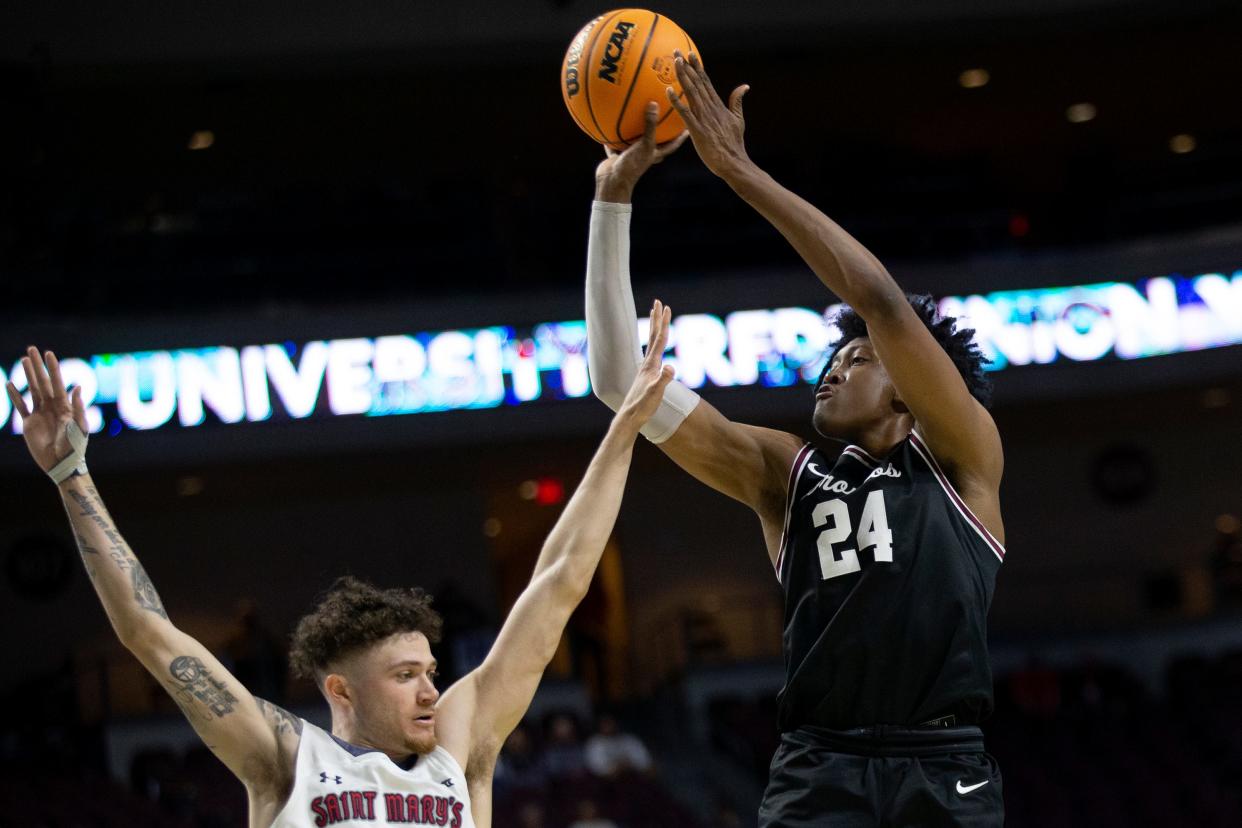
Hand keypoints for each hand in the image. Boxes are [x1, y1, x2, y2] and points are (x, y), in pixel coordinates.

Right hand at [6, 346, 87, 474]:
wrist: (62, 464)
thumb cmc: (75, 446)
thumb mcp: (80, 426)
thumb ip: (78, 407)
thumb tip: (77, 386)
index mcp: (65, 406)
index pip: (57, 382)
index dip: (53, 368)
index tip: (48, 353)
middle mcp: (52, 407)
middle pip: (43, 381)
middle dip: (38, 366)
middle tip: (31, 349)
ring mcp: (40, 414)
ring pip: (32, 390)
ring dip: (28, 376)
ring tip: (24, 360)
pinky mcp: (29, 424)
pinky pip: (21, 406)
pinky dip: (15, 396)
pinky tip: (10, 384)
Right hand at [594, 102, 689, 202]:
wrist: (612, 182)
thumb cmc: (632, 166)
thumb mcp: (644, 144)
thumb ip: (650, 125)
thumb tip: (654, 104)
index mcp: (654, 155)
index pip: (672, 145)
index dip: (680, 137)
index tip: (686, 128)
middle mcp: (644, 156)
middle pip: (655, 143)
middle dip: (659, 134)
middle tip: (664, 120)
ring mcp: (630, 157)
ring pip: (634, 142)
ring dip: (634, 132)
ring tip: (635, 117)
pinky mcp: (617, 157)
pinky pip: (615, 143)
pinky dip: (612, 136)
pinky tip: (609, 123)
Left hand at [615, 300, 676, 427]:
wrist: (630, 417)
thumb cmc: (643, 406)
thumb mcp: (656, 393)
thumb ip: (664, 380)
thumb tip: (671, 367)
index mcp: (651, 364)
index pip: (660, 339)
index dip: (664, 323)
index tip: (666, 307)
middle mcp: (647, 363)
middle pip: (654, 336)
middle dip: (658, 319)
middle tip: (659, 302)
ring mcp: (646, 369)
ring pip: (652, 344)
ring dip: (655, 329)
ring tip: (655, 318)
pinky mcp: (646, 376)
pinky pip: (652, 355)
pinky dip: (655, 346)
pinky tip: (656, 349)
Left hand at [666, 51, 751, 180]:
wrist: (733, 162)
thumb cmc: (734, 144)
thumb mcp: (738, 120)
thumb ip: (737, 102)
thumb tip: (744, 86)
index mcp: (718, 105)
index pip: (706, 82)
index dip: (697, 67)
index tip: (690, 54)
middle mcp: (710, 108)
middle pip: (697, 82)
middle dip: (687, 66)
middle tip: (677, 51)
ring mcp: (704, 118)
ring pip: (691, 93)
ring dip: (683, 77)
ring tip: (675, 62)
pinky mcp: (697, 130)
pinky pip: (685, 113)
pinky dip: (677, 101)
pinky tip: (668, 91)